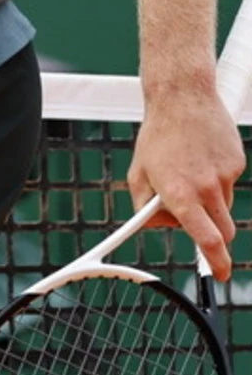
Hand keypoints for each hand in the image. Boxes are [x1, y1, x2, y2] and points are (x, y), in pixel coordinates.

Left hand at [130, 71, 243, 278]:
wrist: (182, 99)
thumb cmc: (156, 137)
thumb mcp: (138, 174)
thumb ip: (145, 205)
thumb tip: (160, 225)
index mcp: (179, 194)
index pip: (206, 239)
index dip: (216, 262)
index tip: (219, 274)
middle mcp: (206, 188)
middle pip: (224, 230)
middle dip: (216, 237)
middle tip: (203, 230)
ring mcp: (225, 176)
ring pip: (224, 206)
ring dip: (210, 203)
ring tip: (189, 174)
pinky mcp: (237, 163)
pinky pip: (228, 183)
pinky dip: (216, 179)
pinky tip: (201, 158)